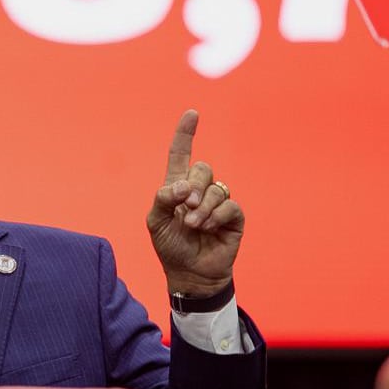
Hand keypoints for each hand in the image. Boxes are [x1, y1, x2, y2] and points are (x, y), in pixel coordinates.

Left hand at [147, 109, 243, 296]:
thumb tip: (183, 185)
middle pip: (202, 168)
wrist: (189, 274)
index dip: (186, 134)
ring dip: (202, 208)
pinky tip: (208, 228)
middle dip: (193, 187)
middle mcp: (199, 190)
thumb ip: (163, 198)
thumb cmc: (170, 247)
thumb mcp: (155, 222)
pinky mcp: (233, 217)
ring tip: (193, 226)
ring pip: (216, 187)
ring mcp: (217, 202)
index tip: (192, 114)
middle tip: (185, 208)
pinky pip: (229, 204)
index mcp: (178, 187)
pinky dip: (215, 216)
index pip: (181, 155)